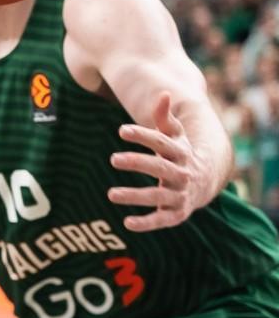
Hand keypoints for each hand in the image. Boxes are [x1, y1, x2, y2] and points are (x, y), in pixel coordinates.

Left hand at [107, 93, 204, 231]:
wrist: (207, 181)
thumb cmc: (181, 153)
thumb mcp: (176, 136)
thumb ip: (166, 118)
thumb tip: (164, 94)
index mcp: (181, 153)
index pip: (161, 142)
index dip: (143, 135)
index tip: (121, 130)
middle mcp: (182, 173)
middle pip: (159, 167)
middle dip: (137, 162)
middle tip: (113, 159)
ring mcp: (181, 194)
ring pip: (157, 195)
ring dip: (135, 195)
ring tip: (110, 194)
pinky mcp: (177, 212)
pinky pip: (162, 219)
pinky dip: (147, 223)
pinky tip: (127, 223)